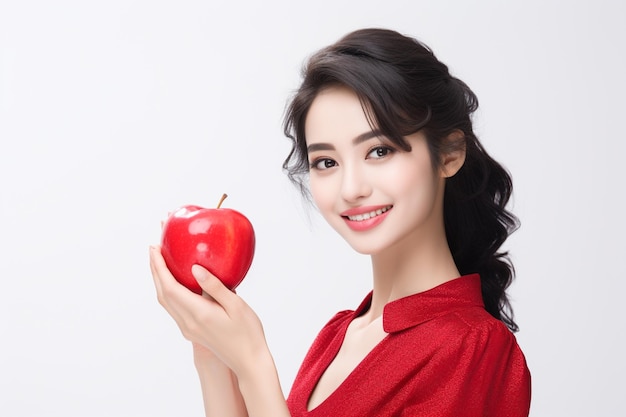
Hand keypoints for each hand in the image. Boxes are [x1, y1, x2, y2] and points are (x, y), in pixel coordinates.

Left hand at [149, 245, 268, 376]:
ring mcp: (188, 329)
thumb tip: (195, 268)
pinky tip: (175, 281)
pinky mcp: (191, 331)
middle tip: (154, 248)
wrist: (248, 362)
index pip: (170, 287)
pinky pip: (173, 307)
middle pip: (162, 294)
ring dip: (159, 280)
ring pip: (166, 302)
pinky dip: (168, 290)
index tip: (155, 248)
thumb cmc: (248, 332)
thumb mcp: (236, 305)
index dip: (159, 266)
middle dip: (155, 270)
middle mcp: (188, 323)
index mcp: (198, 314)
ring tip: (161, 261)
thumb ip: (215, 286)